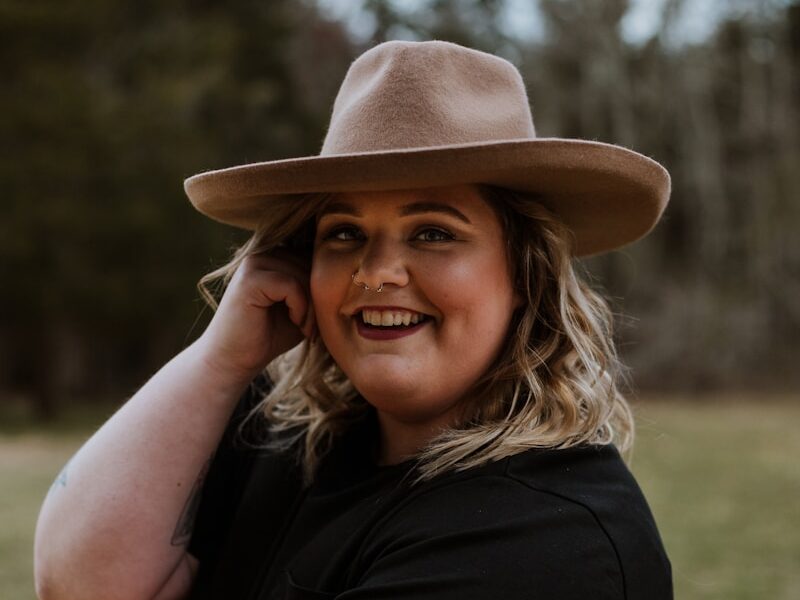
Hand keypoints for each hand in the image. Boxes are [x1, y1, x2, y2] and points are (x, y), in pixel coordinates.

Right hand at [195, 248, 315, 383]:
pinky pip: (291, 285)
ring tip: (305, 328)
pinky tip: (295, 323)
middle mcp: (263, 253)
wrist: (234, 360)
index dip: (324, 286)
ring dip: (312, 306)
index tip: (319, 317)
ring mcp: (254, 264)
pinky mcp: (250, 279)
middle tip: (313, 326)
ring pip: (304, 274)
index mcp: (275, 255)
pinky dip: (300, 307)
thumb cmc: (270, 335)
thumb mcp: (302, 307)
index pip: (315, 257)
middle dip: (320, 297)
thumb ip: (316, 288)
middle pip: (312, 263)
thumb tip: (348, 274)